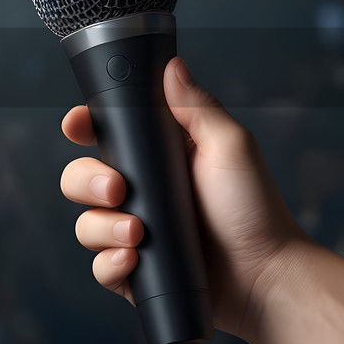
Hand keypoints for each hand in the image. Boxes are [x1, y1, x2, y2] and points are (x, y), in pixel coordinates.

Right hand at [60, 57, 305, 335]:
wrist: (266, 277)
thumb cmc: (256, 210)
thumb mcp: (230, 147)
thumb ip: (197, 106)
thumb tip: (173, 65)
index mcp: (157, 157)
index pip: (105, 135)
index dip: (82, 126)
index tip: (76, 125)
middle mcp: (141, 193)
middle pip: (80, 178)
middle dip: (86, 181)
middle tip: (117, 189)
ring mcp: (134, 233)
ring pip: (86, 225)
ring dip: (102, 228)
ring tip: (138, 234)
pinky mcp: (135, 272)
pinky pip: (100, 267)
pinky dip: (110, 264)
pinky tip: (133, 260)